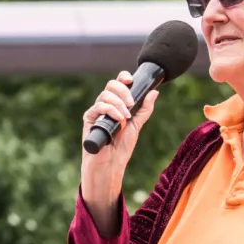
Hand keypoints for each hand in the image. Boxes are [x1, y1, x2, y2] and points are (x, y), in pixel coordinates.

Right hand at [81, 72, 158, 210]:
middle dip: (123, 91)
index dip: (123, 78)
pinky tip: (119, 120)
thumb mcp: (136, 126)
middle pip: (110, 86)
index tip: (130, 80)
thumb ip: (144, 109)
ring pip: (104, 95)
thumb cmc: (121, 148)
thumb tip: (154, 92)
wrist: (110, 165)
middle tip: (131, 104)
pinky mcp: (89, 120)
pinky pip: (98, 107)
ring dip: (118, 103)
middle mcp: (105, 106)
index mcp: (115, 104)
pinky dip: (110, 110)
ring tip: (126, 117)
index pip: (117, 85)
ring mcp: (96, 112)